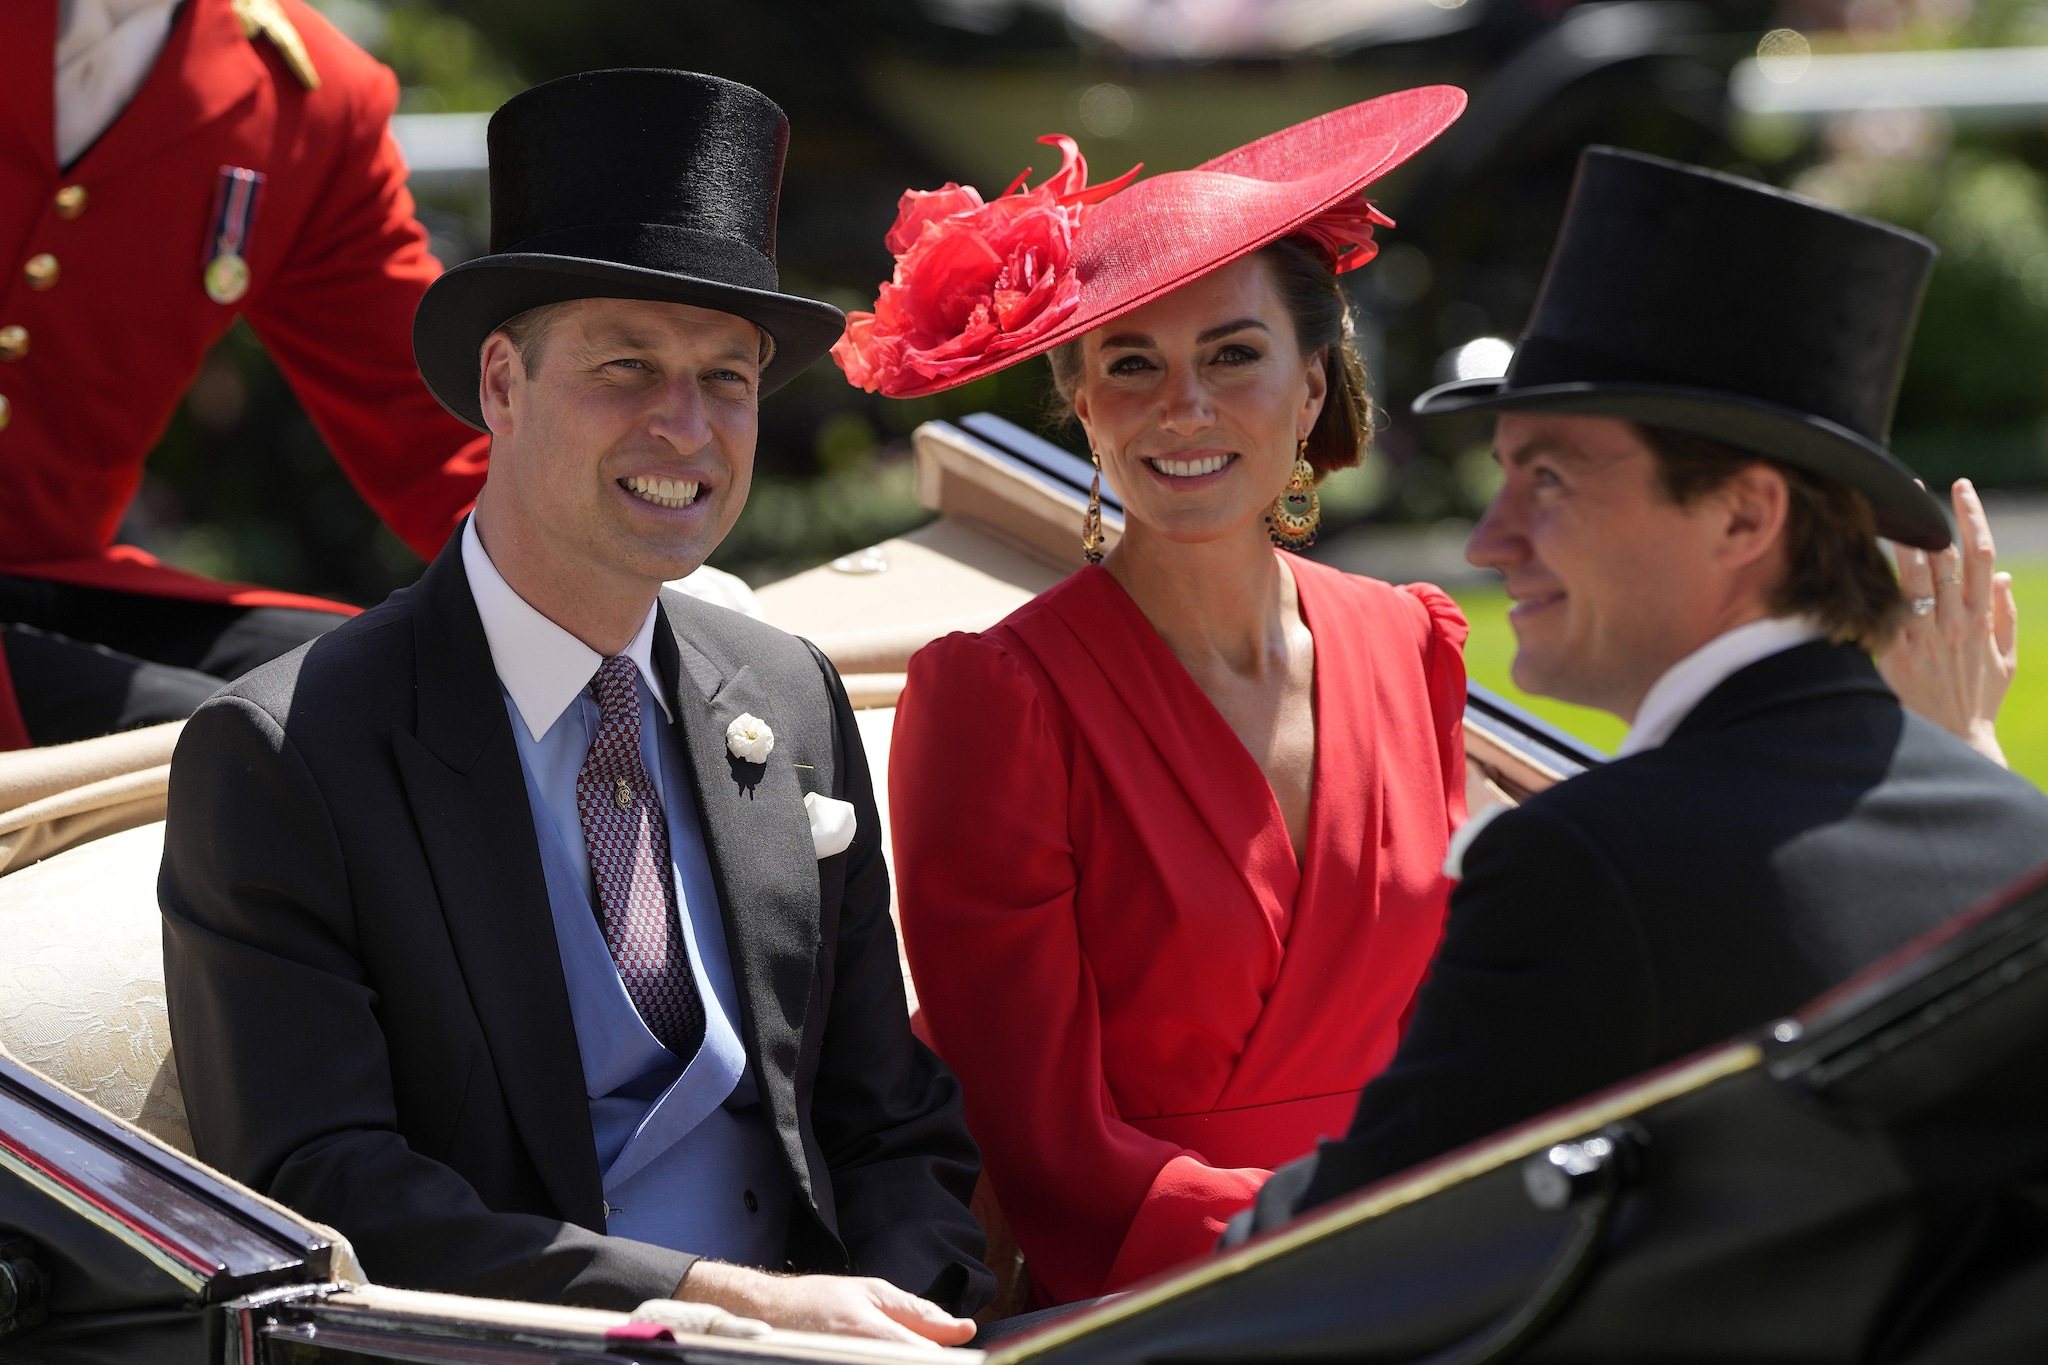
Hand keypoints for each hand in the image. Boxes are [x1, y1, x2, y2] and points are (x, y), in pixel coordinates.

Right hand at [678, 1261, 974, 1347]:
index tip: (968, 1360)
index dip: (949, 1361)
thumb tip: (964, 1328)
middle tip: (928, 1351)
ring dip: (902, 1361)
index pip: (926, 1360)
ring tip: (888, 1348)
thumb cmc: (818, 1301)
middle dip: (926, 1361)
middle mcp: (857, 1355)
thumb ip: (920, 1313)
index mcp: (871, 1332)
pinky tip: (876, 1356)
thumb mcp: (871, 1293)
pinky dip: (885, 1364)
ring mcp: (838, 1364)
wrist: (761, 1316)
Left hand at [1878, 478, 2015, 766]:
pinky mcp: (1893, 652)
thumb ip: (2004, 615)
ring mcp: (1922, 636)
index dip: (1972, 517)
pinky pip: (1883, 609)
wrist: (1953, 740)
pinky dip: (1876, 582)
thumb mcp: (2005, 658)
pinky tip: (1861, 556)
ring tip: (1888, 510)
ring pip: (1911, 576)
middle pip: (1942, 557)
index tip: (1962, 488)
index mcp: (1982, 618)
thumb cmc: (1979, 698)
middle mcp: (1952, 622)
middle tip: (1914, 486)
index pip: (1980, 555)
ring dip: (1901, 541)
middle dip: (1929, 518)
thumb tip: (1999, 576)